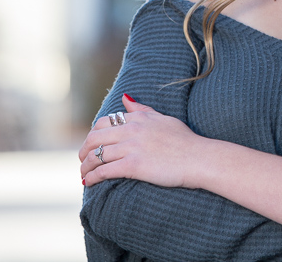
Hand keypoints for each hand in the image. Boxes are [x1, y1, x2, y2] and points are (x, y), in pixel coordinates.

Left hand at [79, 94, 211, 188]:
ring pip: (96, 155)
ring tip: (84, 174)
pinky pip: (104, 170)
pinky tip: (89, 182)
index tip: (92, 145)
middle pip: (94, 138)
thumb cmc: (185, 140)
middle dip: (84, 150)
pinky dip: (92, 177)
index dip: (93, 134)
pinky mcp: (133, 165)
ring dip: (85, 166)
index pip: (104, 122)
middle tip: (82, 161)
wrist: (198, 158)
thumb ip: (142, 110)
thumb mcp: (163, 118)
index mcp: (137, 119)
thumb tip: (126, 98)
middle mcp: (131, 130)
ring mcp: (131, 147)